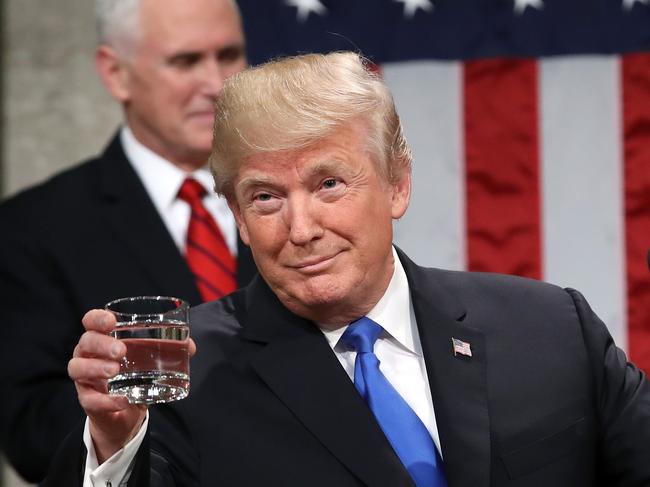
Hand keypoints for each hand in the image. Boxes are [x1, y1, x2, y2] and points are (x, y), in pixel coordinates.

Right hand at [68, 309, 196, 462]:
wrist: (126, 414)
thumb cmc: (136, 376)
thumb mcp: (152, 360)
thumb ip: (170, 349)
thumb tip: (190, 345)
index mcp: (103, 339)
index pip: (90, 322)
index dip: (97, 318)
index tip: (111, 321)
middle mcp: (88, 355)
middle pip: (85, 342)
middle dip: (101, 344)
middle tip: (121, 350)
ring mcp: (85, 378)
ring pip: (77, 367)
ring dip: (96, 367)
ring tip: (115, 370)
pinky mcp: (88, 400)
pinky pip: (89, 399)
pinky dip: (105, 400)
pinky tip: (122, 400)